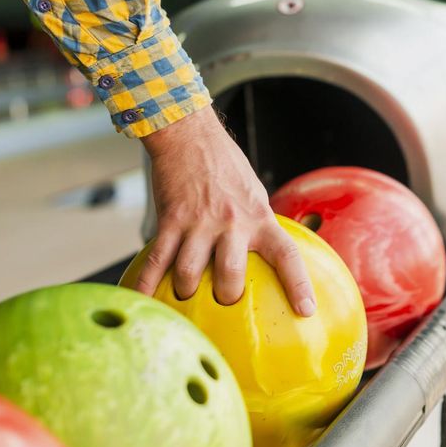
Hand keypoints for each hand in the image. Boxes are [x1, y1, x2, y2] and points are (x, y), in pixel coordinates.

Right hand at [127, 107, 315, 315]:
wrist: (191, 136)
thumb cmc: (226, 167)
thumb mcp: (255, 195)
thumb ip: (258, 225)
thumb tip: (265, 256)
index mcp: (260, 219)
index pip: (287, 255)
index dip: (298, 284)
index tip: (305, 310)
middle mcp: (233, 223)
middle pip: (231, 275)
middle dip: (226, 297)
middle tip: (223, 300)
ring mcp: (200, 223)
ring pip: (190, 273)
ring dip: (186, 291)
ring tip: (185, 293)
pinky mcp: (171, 220)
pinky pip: (157, 260)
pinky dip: (146, 284)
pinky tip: (140, 299)